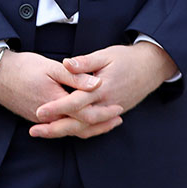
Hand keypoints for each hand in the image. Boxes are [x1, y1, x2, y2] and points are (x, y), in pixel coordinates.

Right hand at [0, 51, 123, 138]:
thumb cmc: (24, 67)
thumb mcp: (51, 67)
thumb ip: (75, 76)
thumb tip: (97, 83)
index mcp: (55, 103)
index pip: (85, 115)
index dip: (104, 113)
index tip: (118, 107)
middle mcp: (49, 117)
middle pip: (80, 128)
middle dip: (101, 125)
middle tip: (118, 119)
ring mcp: (42, 120)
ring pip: (70, 130)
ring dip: (90, 127)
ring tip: (107, 122)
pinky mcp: (37, 118)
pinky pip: (61, 127)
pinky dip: (76, 125)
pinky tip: (84, 119)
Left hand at [30, 42, 177, 138]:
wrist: (152, 67)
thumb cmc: (127, 58)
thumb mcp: (105, 54)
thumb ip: (84, 62)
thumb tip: (66, 64)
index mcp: (103, 88)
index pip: (76, 102)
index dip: (57, 107)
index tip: (39, 111)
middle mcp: (107, 104)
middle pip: (79, 122)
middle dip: (56, 128)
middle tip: (34, 131)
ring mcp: (112, 111)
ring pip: (86, 128)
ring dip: (65, 132)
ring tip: (44, 132)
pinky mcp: (114, 113)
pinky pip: (96, 127)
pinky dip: (81, 131)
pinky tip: (66, 130)